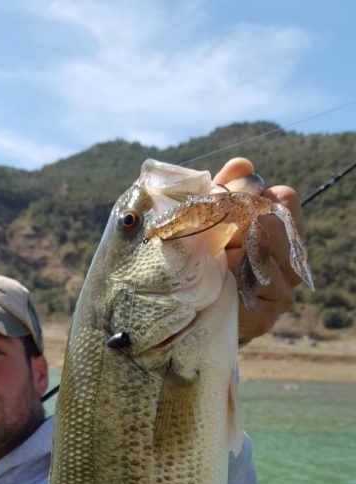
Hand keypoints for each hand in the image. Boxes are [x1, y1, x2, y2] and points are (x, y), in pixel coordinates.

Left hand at [214, 157, 305, 341]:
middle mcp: (294, 262)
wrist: (190, 304)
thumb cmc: (204, 250)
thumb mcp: (212, 214)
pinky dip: (221, 284)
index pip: (284, 200)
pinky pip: (242, 289)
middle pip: (270, 227)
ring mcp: (284, 293)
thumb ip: (226, 188)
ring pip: (255, 258)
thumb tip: (242, 166)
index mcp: (288, 230)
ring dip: (224, 258)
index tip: (221, 209)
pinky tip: (212, 286)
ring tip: (209, 266)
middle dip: (233, 229)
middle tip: (210, 242)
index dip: (248, 200)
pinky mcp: (265, 318)